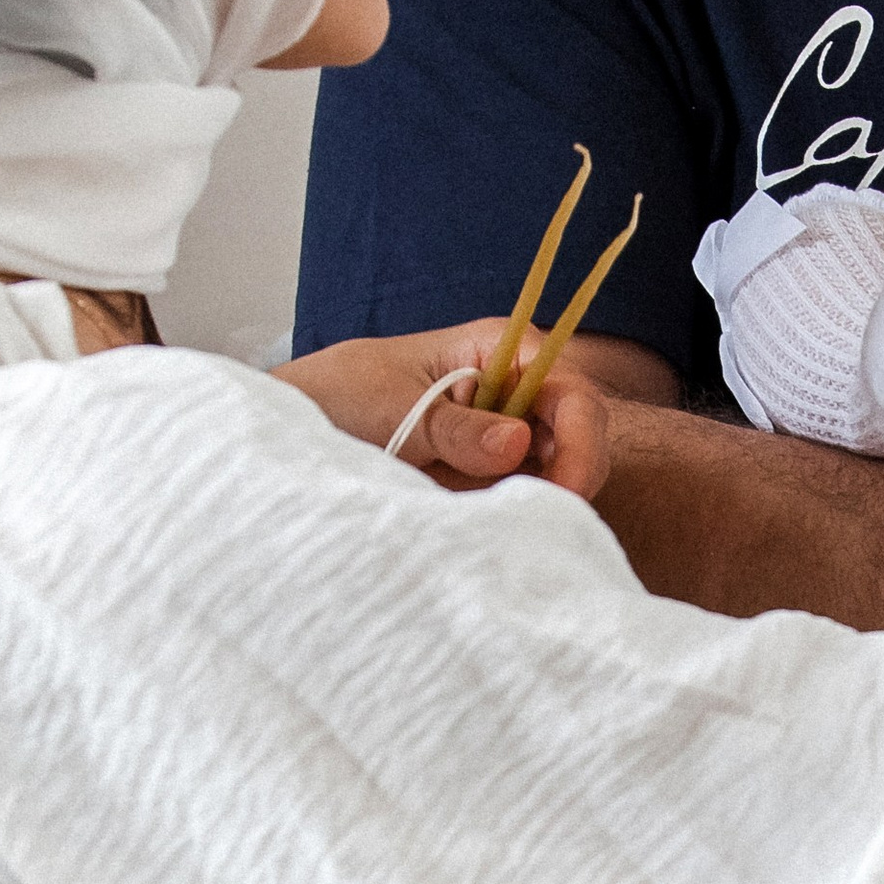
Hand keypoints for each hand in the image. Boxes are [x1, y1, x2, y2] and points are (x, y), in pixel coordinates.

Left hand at [275, 321, 613, 500]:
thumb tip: (516, 443)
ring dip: (545, 504)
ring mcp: (506, 437)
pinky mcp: (489, 478)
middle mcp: (514, 392)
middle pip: (578, 435)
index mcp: (499, 352)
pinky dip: (520, 519)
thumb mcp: (392, 407)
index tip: (567, 490)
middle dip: (572, 478)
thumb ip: (454, 428)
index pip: (570, 391)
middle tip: (544, 522)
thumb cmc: (343, 394)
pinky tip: (493, 532)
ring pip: (559, 474)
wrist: (304, 426)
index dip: (579, 439)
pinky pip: (526, 501)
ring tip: (505, 528)